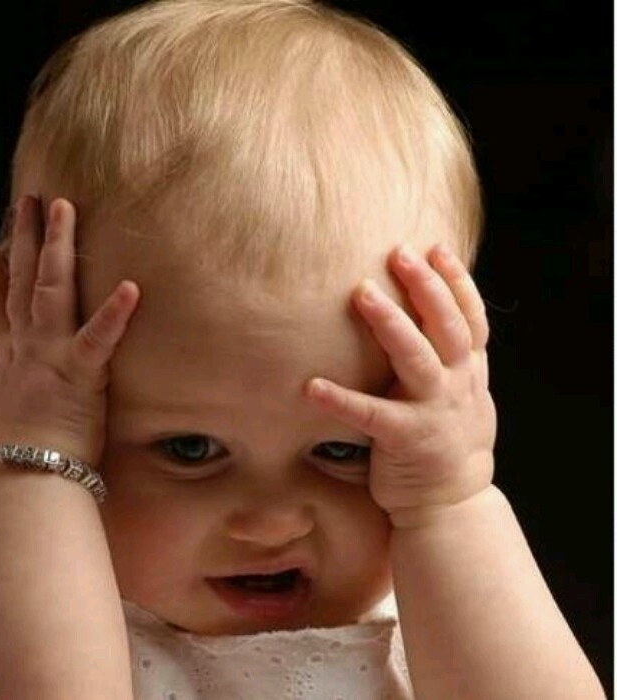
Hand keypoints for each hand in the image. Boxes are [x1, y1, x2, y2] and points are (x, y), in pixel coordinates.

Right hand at [0, 196, 139, 466]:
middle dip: (24, 237)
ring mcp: (51, 353)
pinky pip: (99, 338)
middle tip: (28, 200)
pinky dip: (114, 313)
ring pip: (50, 289)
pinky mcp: (80, 371)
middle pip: (21, 281)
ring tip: (64, 209)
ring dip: (58, 247)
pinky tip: (131, 287)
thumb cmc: (13, 448)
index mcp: (9, 355)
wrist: (23, 476)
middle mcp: (25, 345)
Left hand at [306, 244, 495, 526]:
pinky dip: (342, 400)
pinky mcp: (406, 439)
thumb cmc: (448, 441)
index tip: (435, 248)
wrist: (452, 502)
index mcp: (469, 371)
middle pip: (445, 326)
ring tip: (361, 294)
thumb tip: (429, 317)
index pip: (469, 318)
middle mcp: (457, 385)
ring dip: (390, 324)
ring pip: (417, 358)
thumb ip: (451, 359)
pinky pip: (371, 414)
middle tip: (398, 254)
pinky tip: (311, 386)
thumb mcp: (464, 396)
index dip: (455, 282)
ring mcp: (434, 411)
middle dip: (425, 287)